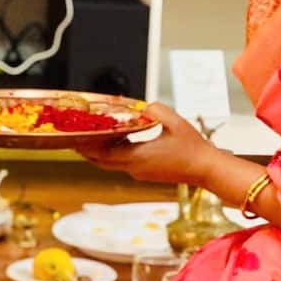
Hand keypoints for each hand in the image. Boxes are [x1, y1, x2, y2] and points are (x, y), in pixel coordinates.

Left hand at [78, 103, 219, 185]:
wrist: (205, 169)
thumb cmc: (193, 148)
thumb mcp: (176, 122)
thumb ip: (156, 111)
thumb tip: (143, 106)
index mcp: (139, 157)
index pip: (104, 154)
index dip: (88, 147)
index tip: (75, 140)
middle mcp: (136, 168)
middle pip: (103, 162)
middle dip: (88, 152)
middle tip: (76, 141)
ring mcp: (140, 173)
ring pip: (112, 164)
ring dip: (101, 153)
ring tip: (92, 139)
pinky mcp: (146, 174)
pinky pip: (123, 164)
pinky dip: (115, 154)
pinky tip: (117, 141)